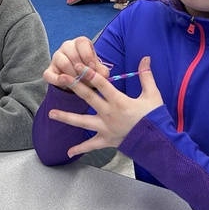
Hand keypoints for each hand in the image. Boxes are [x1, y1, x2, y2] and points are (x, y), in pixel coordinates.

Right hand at [42, 37, 103, 86]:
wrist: (78, 80)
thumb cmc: (89, 71)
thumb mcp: (98, 70)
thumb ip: (102, 71)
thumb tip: (101, 74)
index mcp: (80, 43)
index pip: (82, 42)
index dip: (88, 56)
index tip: (92, 68)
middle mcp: (67, 46)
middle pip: (73, 54)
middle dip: (81, 69)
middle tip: (86, 77)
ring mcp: (57, 57)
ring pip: (63, 63)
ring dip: (73, 75)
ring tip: (78, 81)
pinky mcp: (49, 70)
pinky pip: (49, 74)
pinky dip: (57, 80)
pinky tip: (66, 83)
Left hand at [44, 56, 161, 156]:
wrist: (158, 142)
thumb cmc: (155, 118)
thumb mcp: (152, 95)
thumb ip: (146, 76)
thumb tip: (146, 58)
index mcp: (120, 102)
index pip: (102, 84)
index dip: (89, 73)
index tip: (78, 65)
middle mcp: (109, 114)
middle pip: (88, 98)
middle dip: (74, 86)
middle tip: (61, 77)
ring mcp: (106, 129)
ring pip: (82, 122)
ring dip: (66, 117)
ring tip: (51, 113)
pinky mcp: (107, 141)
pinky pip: (91, 145)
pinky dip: (80, 148)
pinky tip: (68, 152)